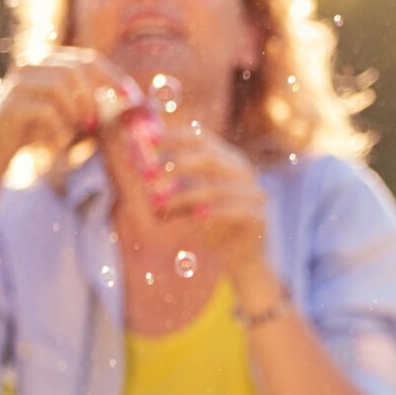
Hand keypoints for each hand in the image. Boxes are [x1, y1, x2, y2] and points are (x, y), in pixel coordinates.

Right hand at [0, 50, 129, 173]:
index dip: (113, 77)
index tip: (131, 97)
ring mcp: (19, 82)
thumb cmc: (40, 130)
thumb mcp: (72, 115)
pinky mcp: (11, 104)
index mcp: (51, 62)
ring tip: (75, 131)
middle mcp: (33, 65)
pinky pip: (46, 110)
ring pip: (60, 86)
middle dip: (94, 96)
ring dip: (75, 112)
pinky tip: (57, 141)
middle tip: (97, 122)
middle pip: (76, 68)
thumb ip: (97, 106)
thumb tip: (134, 103)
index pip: (89, 59)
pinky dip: (58, 128)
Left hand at [153, 123, 269, 282]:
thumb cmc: (209, 225)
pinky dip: (210, 213)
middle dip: (175, 165)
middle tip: (148, 176)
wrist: (240, 257)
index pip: (201, 139)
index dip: (175, 137)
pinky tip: (192, 217)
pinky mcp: (258, 216)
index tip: (150, 141)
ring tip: (158, 204)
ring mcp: (253, 192)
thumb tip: (136, 163)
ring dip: (182, 196)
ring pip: (216, 188)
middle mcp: (242, 172)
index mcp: (226, 160)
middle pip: (209, 159)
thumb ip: (169, 182)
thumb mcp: (186, 200)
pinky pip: (232, 211)